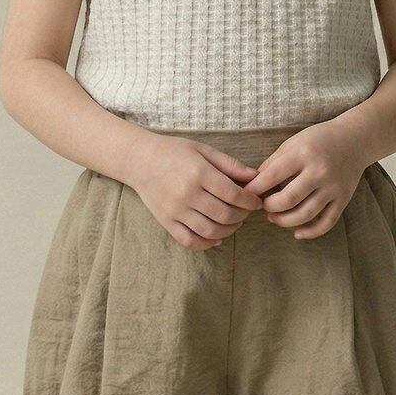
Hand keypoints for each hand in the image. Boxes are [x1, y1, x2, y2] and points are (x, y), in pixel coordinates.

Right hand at [126, 133, 264, 249]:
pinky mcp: (166, 222)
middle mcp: (187, 194)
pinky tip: (216, 237)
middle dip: (242, 216)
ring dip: (228, 231)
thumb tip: (256, 177)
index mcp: (199, 173)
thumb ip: (230, 165)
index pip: (233, 195)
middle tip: (246, 211)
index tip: (256, 202)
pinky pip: (190, 241)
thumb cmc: (174, 151)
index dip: (250, 201)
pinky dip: (206, 244)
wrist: (139, 160)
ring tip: (234, 223)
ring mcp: (175, 210)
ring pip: (210, 231)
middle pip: (225, 215)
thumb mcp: (204, 150)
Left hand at [246, 124, 367, 238]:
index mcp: (303, 154)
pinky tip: (297, 232)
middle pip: (287, 200)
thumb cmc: (319, 139)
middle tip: (262, 206)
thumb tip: (253, 184)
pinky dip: (310, 232)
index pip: (271, 176)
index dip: (254, 189)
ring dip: (284, 221)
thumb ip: (273, 162)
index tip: (245, 195)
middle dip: (269, 207)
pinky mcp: (343, 199)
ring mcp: (333, 188)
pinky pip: (326, 223)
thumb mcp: (293, 142)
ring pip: (305, 214)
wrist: (355, 139)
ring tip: (274, 218)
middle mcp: (319, 172)